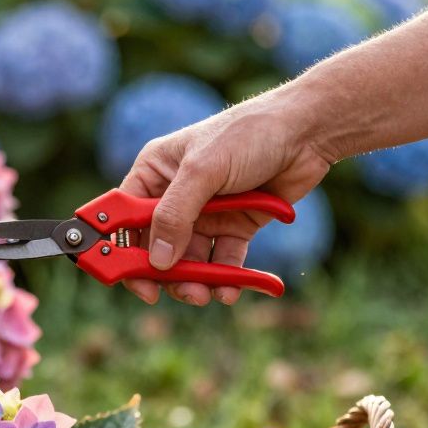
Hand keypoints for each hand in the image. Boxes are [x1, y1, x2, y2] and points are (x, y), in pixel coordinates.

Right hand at [120, 92, 333, 305]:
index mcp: (154, 173)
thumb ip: (175, 215)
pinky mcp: (235, 226)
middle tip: (177, 292)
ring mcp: (205, 214)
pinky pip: (224, 260)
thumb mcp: (203, 171)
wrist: (305, 133)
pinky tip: (231, 290)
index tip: (128, 277)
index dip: (122, 248)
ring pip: (190, 259)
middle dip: (165, 273)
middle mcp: (175, 195)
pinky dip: (226, 278)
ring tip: (207, 293)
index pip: (124, 217)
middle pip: (157, 246)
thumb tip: (157, 260)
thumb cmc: (247, 135)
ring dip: (196, 281)